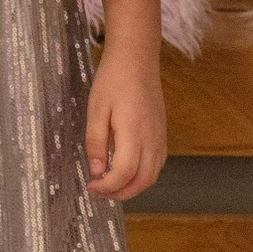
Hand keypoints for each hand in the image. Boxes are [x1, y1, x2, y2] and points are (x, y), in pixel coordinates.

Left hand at [85, 40, 167, 201]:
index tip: (90, 185)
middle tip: (99, 190)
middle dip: (121, 194)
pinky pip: (158, 162)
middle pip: (143, 181)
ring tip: (111, 183)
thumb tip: (97, 171)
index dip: (107, 187)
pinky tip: (127, 170)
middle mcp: (151, 136)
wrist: (137, 57)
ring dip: (133, 187)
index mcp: (133, 131)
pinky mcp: (162, 131)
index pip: (125, 173)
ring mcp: (160, 134)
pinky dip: (144, 175)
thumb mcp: (96, 109)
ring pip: (153, 174)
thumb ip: (95, 142)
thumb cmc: (114, 79)